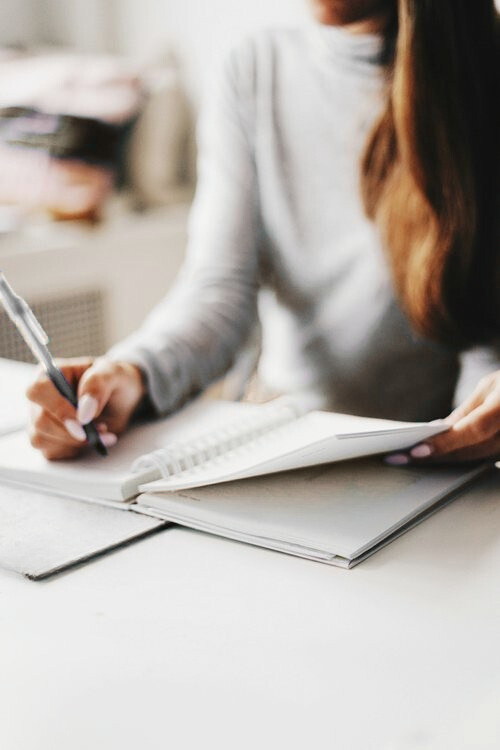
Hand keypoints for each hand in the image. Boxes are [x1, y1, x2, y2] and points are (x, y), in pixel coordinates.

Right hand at [26, 357, 145, 459]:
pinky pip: (51, 451)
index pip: (39, 391)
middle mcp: (40, 397)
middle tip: (102, 428)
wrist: (122, 400)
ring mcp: (40, 419)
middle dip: (73, 431)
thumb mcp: (113, 373)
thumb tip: (84, 412)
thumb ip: (97, 385)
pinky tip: (91, 440)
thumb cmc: (113, 380)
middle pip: (40, 420)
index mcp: (49, 374)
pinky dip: (75, 450)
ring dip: (76, 442)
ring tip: (101, 431)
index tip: (83, 422)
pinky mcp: (47, 439)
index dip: (58, 408)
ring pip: (42, 439)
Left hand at [386, 370, 499, 464]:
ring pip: (477, 460)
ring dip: (445, 462)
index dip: (445, 443)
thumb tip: (438, 430)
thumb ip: (467, 410)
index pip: (473, 430)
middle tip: (400, 458)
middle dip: (435, 456)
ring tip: (412, 460)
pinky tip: (440, 459)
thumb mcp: (490, 385)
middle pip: (471, 451)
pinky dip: (463, 460)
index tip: (416, 451)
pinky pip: (487, 461)